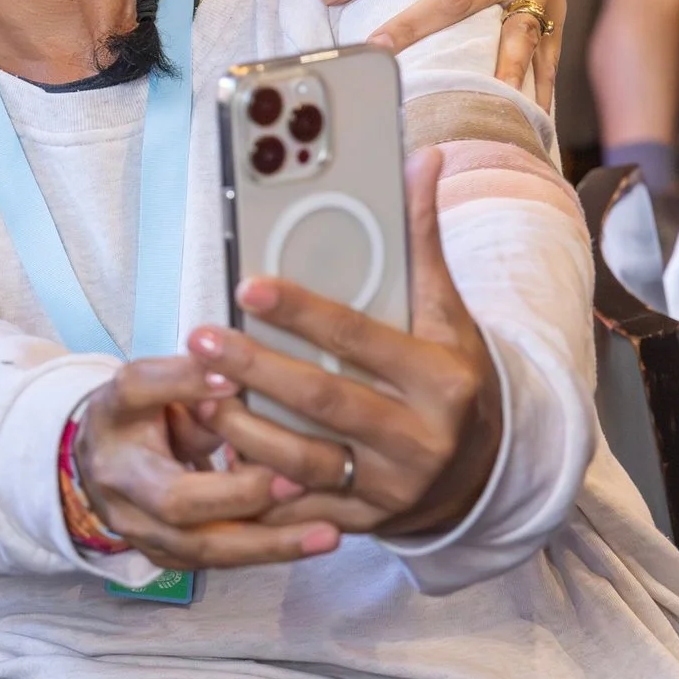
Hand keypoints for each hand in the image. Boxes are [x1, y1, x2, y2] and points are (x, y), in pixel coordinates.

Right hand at [73, 359, 326, 569]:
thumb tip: (234, 377)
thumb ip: (185, 378)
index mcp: (114, 434)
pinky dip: (266, 551)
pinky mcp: (167, 558)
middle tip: (300, 481)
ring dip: (269, 543)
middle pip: (178, 505)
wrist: (103, 463)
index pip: (138, 398)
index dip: (183, 391)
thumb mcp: (148, 384)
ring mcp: (142, 533)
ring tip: (328, 534)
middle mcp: (122, 493)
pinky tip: (310, 541)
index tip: (236, 387)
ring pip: (205, 548)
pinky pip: (219, 561)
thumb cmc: (134, 417)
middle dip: (243, 496)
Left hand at [188, 148, 505, 539]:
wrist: (484, 472)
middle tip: (200, 337)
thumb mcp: (447, 316)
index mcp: (442, 380)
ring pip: (303, 461)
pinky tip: (210, 459)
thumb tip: (425, 157)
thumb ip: (424, 242)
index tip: (248, 284)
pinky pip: (297, 508)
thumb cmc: (451, 378)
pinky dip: (253, 488)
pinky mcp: (363, 521)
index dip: (304, 312)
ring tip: (194, 393)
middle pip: (324, 401)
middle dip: (256, 369)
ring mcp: (391, 487)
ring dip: (241, 429)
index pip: (362, 339)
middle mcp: (421, 439)